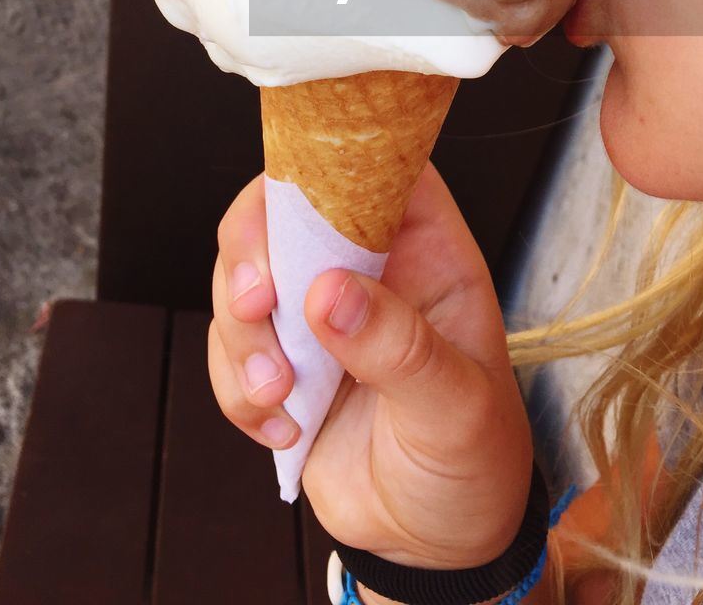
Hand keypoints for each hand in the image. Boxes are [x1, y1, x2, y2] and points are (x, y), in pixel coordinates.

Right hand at [209, 163, 533, 570]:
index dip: (327, 161)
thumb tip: (331, 294)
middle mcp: (366, 266)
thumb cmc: (473, 459)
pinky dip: (236, 386)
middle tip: (257, 305)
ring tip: (280, 397)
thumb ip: (400, 348)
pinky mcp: (281, 359)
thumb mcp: (455, 407)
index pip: (375, 166)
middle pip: (283, 209)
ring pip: (244, 278)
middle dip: (253, 253)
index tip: (290, 200)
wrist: (435, 540)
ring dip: (242, 336)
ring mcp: (317, 311)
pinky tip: (281, 429)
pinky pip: (229, 347)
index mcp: (426, 249)